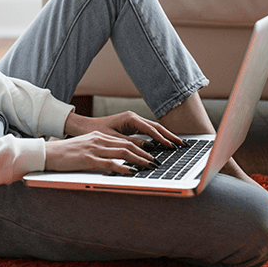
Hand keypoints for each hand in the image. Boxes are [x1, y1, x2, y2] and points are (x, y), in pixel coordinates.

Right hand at [45, 130, 159, 173]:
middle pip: (127, 145)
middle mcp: (98, 140)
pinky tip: (132, 171)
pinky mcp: (88, 159)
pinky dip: (123, 167)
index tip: (151, 154)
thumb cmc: (64, 154)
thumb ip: (99, 150)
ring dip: (139, 160)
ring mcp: (94, 149)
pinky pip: (110, 163)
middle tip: (156, 161)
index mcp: (98, 136)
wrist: (47, 153)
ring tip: (150, 166)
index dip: (140, 147)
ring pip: (122, 152)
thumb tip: (114, 160)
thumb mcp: (84, 147)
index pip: (124, 141)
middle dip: (145, 154)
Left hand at [64, 111, 185, 149]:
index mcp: (130, 118)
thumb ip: (131, 143)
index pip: (151, 129)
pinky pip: (149, 131)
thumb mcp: (114, 139)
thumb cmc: (96, 132)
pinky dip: (158, 137)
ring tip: (178, 144)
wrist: (84, 127)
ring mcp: (134, 121)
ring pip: (154, 128)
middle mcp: (134, 117)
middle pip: (156, 127)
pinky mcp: (132, 126)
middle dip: (170, 136)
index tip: (172, 146)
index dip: (162, 139)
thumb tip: (148, 149)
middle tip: (182, 144)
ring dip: (166, 136)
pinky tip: (165, 144)